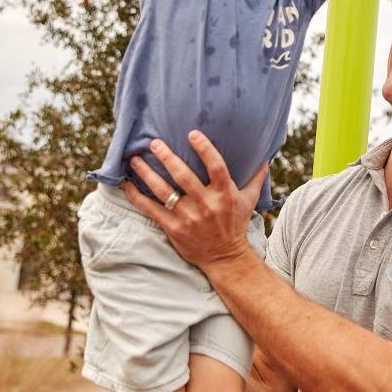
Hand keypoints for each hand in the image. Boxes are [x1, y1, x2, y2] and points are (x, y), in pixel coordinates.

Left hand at [121, 130, 267, 267]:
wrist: (225, 257)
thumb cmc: (235, 224)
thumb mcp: (249, 200)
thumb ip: (256, 178)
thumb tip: (265, 157)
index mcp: (224, 193)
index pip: (216, 166)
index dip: (204, 149)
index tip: (192, 134)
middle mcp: (206, 204)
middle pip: (184, 176)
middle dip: (167, 157)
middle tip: (153, 143)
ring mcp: (188, 217)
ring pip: (163, 191)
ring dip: (147, 174)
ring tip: (134, 160)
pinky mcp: (174, 228)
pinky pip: (151, 209)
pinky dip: (137, 196)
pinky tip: (127, 184)